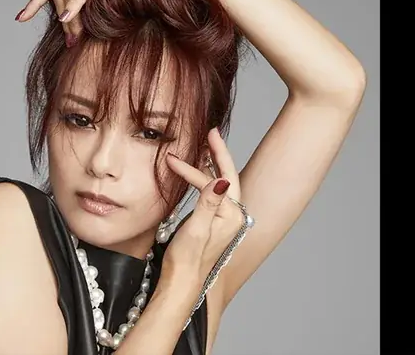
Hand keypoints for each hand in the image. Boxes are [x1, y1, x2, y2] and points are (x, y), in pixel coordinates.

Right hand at [162, 127, 243, 284]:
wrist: (181, 282)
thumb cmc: (187, 259)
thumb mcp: (198, 229)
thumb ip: (209, 203)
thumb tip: (221, 179)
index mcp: (233, 215)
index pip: (220, 178)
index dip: (201, 163)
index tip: (184, 151)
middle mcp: (233, 215)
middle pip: (227, 176)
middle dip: (217, 153)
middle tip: (210, 132)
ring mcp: (224, 219)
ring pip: (219, 183)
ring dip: (210, 164)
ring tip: (203, 146)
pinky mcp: (214, 222)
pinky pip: (212, 192)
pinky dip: (204, 178)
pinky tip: (197, 171)